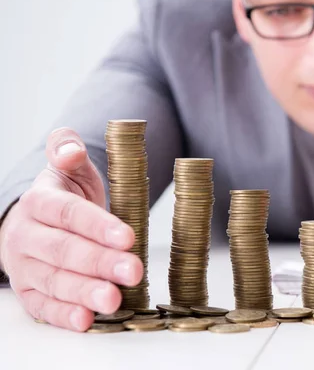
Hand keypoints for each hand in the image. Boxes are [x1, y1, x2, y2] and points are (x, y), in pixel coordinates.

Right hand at [0, 128, 142, 331]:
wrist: (35, 224)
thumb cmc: (63, 197)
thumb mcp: (68, 170)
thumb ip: (67, 152)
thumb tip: (70, 148)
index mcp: (39, 202)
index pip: (68, 214)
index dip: (98, 226)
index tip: (128, 236)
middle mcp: (26, 236)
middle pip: (64, 251)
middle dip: (100, 262)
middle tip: (133, 271)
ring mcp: (24, 267)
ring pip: (54, 281)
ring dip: (85, 292)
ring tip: (113, 300)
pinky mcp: (29, 293)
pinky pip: (43, 308)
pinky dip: (64, 316)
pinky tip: (87, 320)